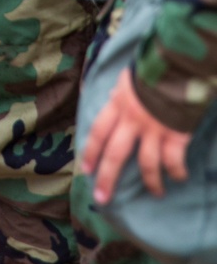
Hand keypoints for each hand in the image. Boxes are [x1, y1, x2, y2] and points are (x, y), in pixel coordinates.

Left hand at [82, 67, 189, 202]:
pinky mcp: (175, 134)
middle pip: (115, 154)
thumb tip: (113, 98)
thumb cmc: (152, 68)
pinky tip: (179, 177)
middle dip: (107, 178)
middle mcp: (132, 119)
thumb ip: (121, 93)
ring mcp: (154, 129)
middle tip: (101, 199)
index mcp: (118, 103)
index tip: (85, 169)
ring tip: (156, 193)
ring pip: (146, 164)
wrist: (176, 64)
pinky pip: (174, 161)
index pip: (98, 131)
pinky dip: (177, 172)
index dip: (90, 151)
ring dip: (151, 182)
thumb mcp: (129, 77)